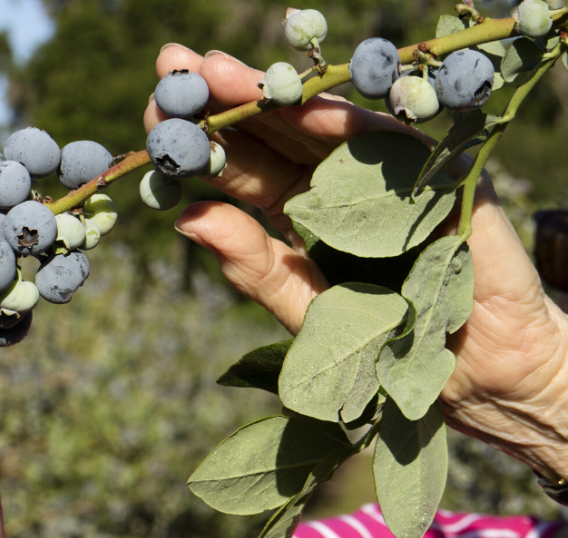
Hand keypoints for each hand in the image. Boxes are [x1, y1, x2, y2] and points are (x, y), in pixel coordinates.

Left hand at [148, 46, 567, 476]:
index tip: (152, 118)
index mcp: (297, 215)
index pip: (240, 171)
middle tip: (173, 68)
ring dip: (270, 96)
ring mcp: (380, 173)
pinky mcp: (432, 175)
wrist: (480, 373)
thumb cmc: (387, 347)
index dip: (198, 144)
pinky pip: (387, 143)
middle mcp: (332, 185)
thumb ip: (255, 268)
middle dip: (222, 102)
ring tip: (215, 71)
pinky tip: (301, 104)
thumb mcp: (307, 312)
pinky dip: (347, 123)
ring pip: (319, 125)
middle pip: (271, 135)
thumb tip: (187, 219)